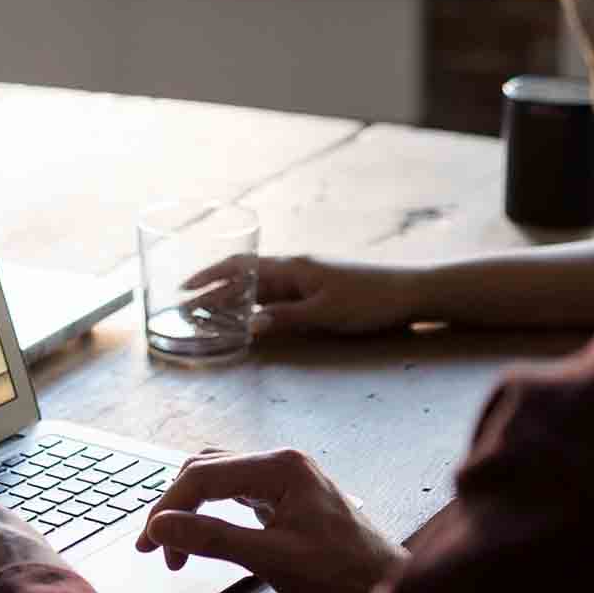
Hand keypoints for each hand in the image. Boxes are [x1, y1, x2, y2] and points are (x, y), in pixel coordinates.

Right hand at [137, 448, 404, 592]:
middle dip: (175, 508)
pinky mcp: (287, 498)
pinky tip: (204, 535)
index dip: (168, 508)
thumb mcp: (272, 559)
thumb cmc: (342, 576)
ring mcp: (285, 479)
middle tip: (155, 550)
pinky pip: (236, 493)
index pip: (203, 475)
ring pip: (218, 479)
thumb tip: (160, 526)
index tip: (149, 545)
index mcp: (280, 466)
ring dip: (191, 509)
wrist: (390, 591)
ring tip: (174, 547)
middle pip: (206, 470)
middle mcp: (281, 462)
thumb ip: (213, 538)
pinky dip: (212, 513)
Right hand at [187, 255, 425, 336]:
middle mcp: (294, 268)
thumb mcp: (325, 313)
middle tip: (186, 307)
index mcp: (292, 268)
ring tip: (207, 313)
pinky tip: (248, 316)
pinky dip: (255, 303)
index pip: (240, 267)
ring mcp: (305, 278)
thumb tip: (249, 325)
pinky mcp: (316, 288)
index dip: (210, 276)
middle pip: (244, 275)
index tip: (184, 288)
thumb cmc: (369, 301)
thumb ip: (286, 318)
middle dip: (213, 289)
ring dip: (232, 297)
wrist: (409, 292)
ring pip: (258, 285)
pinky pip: (276, 294)